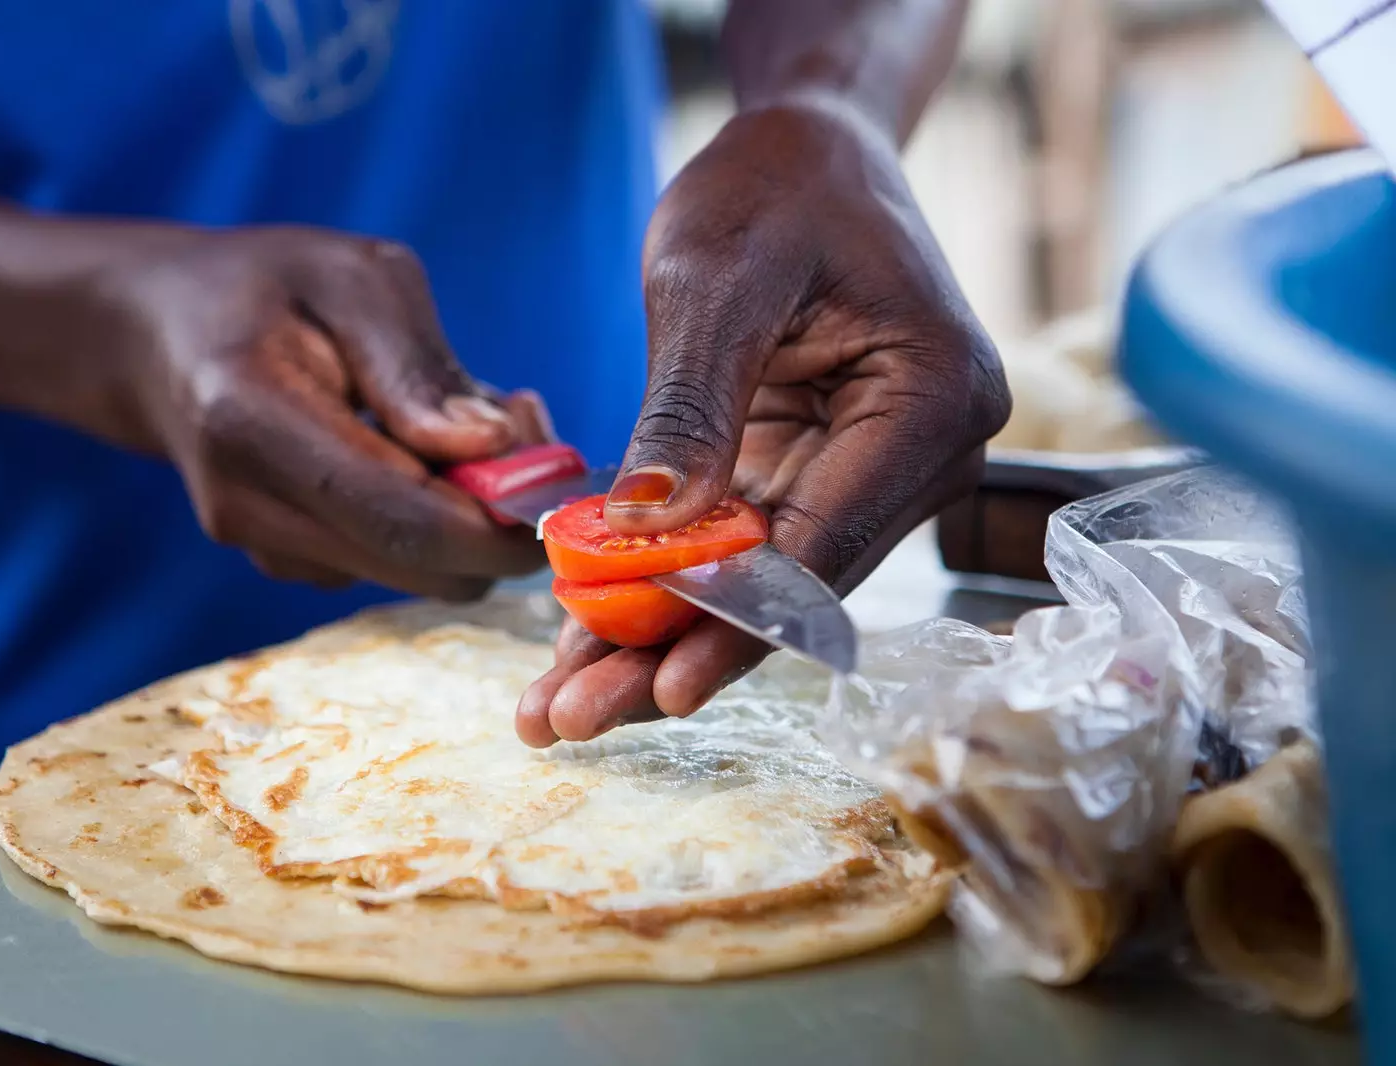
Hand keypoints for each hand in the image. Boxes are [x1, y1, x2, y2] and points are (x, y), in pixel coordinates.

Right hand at [85, 228, 550, 599]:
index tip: (567, 488)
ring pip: (418, 572)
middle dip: (500, 519)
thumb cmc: (265, 285)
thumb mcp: (352, 279)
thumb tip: (492, 448)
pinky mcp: (286, 561)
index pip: (402, 517)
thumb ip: (419, 368)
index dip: (500, 523)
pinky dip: (434, 521)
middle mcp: (249, 506)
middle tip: (526, 423)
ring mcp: (263, 546)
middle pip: (421, 566)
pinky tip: (421, 451)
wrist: (156, 334)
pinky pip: (393, 561)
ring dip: (469, 516)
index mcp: (253, 421)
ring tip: (466, 420)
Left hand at [518, 100, 1008, 744]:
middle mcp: (919, 454)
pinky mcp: (816, 471)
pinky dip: (662, 584)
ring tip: (559, 702)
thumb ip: (689, 407)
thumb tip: (646, 535)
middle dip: (678, 654)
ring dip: (658, 637)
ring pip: (754, 581)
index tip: (658, 687)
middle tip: (571, 720)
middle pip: (789, 585)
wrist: (805, 147)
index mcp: (933, 400)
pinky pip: (734, 544)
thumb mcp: (716, 279)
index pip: (826, 544)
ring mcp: (870, 470)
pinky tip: (584, 636)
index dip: (737, 625)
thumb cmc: (773, 187)